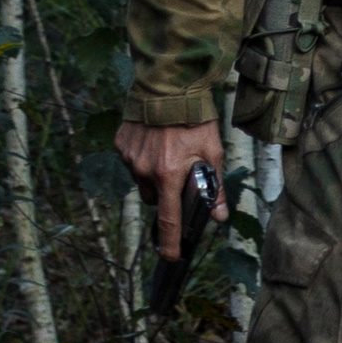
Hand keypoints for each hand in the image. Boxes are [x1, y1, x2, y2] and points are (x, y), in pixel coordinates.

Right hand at [112, 120, 227, 258]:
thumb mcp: (212, 152)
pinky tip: (154, 142)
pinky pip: (131, 161)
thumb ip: (215, 187)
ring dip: (153, 175)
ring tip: (167, 152)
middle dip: (165, 195)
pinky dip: (142, 158)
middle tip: (178, 176)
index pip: (168, 220)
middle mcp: (144, 170)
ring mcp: (130, 157)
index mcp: (168, 175)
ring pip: (142, 180)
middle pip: (154, 199)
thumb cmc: (194, 118)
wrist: (168, 85)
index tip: (170, 256)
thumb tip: (219, 215)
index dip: (170, 242)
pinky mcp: (121, 144)